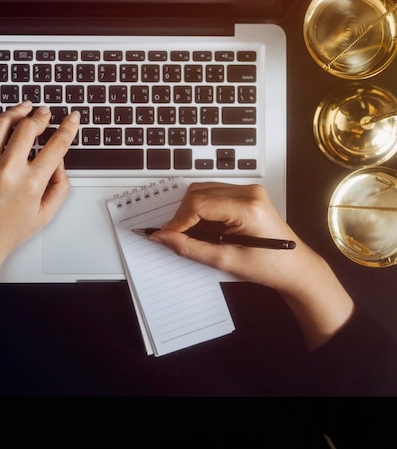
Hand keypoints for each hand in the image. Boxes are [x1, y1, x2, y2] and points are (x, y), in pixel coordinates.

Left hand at [0, 101, 78, 264]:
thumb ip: (59, 186)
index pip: (57, 145)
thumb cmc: (6, 232)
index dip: (68, 127)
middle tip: (44, 113)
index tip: (72, 118)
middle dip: (41, 116)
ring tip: (23, 109)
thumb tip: (59, 161)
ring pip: (2, 123)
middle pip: (29, 127)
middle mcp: (7, 171)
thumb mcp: (45, 215)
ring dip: (16, 111)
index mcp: (31, 184)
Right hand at [150, 183, 299, 291]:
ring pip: (203, 192)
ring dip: (192, 213)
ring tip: (197, 236)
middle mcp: (249, 192)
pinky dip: (202, 211)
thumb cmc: (270, 266)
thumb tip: (163, 237)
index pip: (199, 203)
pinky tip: (208, 230)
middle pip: (198, 193)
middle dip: (183, 216)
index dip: (178, 221)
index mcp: (248, 207)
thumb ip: (190, 247)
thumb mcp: (225, 261)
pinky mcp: (246, 194)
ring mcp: (248, 191)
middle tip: (179, 238)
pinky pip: (213, 195)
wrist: (294, 268)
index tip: (167, 236)